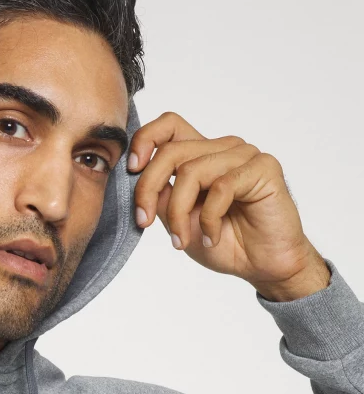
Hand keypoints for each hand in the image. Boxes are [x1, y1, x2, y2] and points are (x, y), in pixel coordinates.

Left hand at [129, 111, 329, 299]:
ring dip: (179, 213)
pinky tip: (213, 239)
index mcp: (202, 155)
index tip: (131, 170)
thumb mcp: (180, 221)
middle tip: (144, 222)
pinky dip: (210, 220)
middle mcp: (223, 149)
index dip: (145, 140)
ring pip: (192, 171)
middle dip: (149, 189)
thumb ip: (161, 196)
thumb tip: (137, 177)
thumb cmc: (226, 243)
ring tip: (183, 241)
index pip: (169, 126)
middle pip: (171, 151)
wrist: (263, 266)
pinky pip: (221, 188)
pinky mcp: (263, 168)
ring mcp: (244, 155)